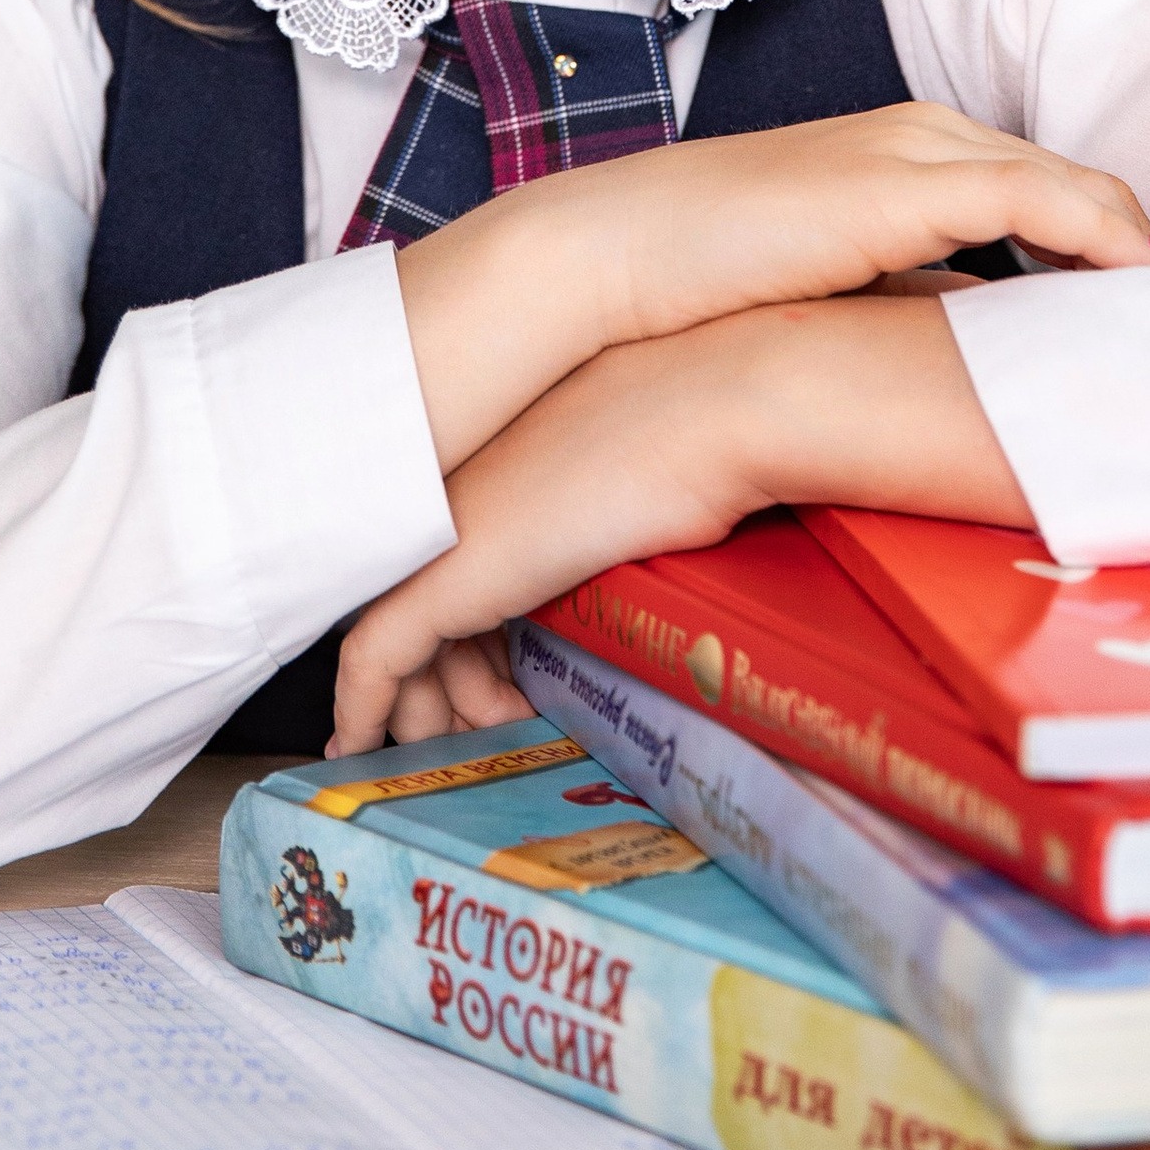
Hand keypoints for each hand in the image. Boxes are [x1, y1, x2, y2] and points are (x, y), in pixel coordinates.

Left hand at [333, 293, 1028, 750]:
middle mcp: (492, 481)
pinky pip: (373, 657)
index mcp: (550, 446)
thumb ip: (719, 513)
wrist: (738, 398)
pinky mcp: (447, 573)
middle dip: (452, 670)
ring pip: (402, 629)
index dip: (492, 615)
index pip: (492, 538)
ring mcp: (465, 524)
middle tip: (487, 728)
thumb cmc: (765, 427)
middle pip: (441, 589)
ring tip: (464, 751)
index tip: (518, 675)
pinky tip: (366, 748)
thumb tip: (786, 541)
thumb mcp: (727, 475)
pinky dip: (364, 707)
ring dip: (423, 700)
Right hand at [397, 101, 1149, 470]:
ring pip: (1073, 186)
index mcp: (899, 149)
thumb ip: (892, 302)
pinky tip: (1143, 286)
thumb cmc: (695, 275)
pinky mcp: (906, 188)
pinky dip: (1105, 238)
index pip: (1036, 186)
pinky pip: (1045, 201)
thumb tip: (951, 361)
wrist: (611, 253)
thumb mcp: (819, 284)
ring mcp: (916, 154)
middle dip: (1136, 242)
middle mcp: (921, 136)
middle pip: (1070, 180)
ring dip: (1136, 243)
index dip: (1101, 242)